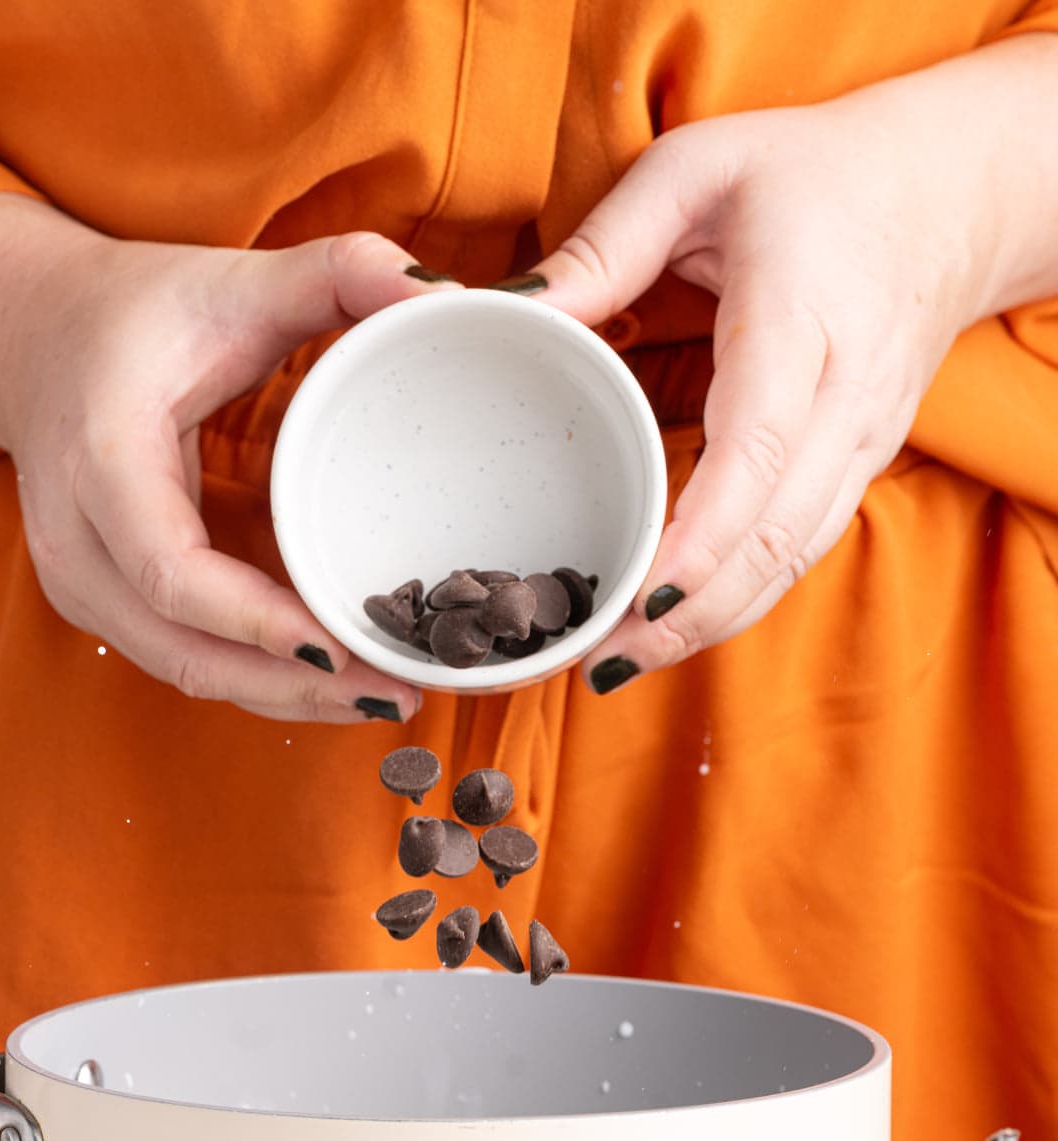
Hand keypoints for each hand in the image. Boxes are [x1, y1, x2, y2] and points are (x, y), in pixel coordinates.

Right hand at [0, 197, 438, 721]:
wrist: (32, 337)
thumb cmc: (137, 312)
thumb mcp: (234, 279)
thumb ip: (341, 272)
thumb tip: (442, 293)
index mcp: (102, 454)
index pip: (170, 570)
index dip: (252, 622)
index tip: (336, 649)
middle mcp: (73, 534)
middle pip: (180, 649)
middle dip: (288, 688)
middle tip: (394, 696)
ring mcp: (77, 581)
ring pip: (182, 671)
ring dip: (280, 698)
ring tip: (379, 699)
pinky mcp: (98, 605)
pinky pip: (179, 661)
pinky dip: (254, 681)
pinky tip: (328, 683)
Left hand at [529, 39, 1057, 688]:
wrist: (941, 198)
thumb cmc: (808, 179)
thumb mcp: (694, 171)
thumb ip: (602, 248)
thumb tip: (505, 315)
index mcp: (801, 316)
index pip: (757, 449)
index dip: (702, 537)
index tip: (643, 597)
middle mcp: (844, 397)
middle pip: (775, 534)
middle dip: (689, 613)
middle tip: (599, 659)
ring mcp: (860, 444)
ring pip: (790, 562)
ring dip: (709, 625)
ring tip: (619, 662)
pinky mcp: (857, 470)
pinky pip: (798, 554)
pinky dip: (736, 602)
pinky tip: (672, 630)